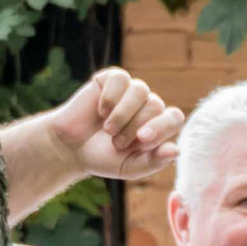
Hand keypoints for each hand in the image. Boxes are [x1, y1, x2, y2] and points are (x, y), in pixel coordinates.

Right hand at [45, 67, 181, 183]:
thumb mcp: (130, 167)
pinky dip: (110, 97)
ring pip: (140, 90)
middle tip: (117, 143)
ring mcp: (130, 91)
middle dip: (136, 125)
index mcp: (158, 126)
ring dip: (123, 113)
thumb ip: (153, 161)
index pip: (174, 118)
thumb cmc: (104, 158)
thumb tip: (176, 150)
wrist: (71, 148)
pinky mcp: (112, 79)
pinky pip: (120, 78)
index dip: (162, 127)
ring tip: (108, 130)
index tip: (142, 139)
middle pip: (156, 105)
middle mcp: (148, 105)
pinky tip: (101, 111)